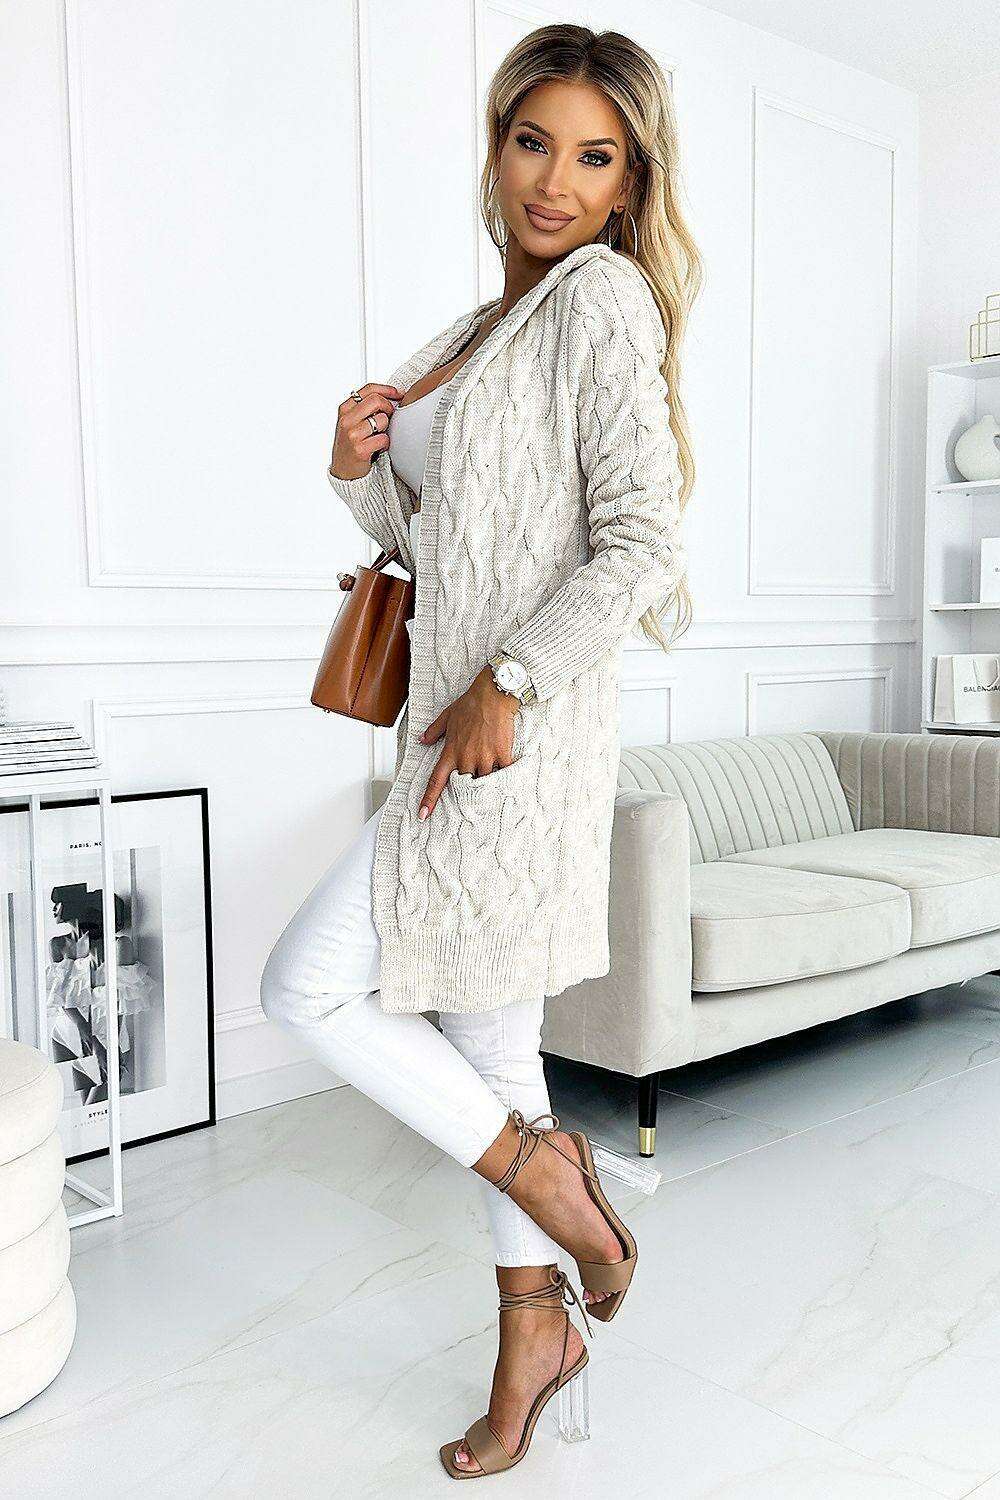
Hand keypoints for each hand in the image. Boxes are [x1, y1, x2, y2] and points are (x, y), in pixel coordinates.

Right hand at [330, 383, 402, 479]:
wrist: (344, 471)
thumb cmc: (351, 445)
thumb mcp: (352, 421)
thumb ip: (366, 408)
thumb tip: (392, 396)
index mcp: (345, 409)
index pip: (369, 389)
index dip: (388, 390)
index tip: (399, 394)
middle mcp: (347, 420)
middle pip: (377, 400)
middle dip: (389, 407)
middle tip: (390, 417)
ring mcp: (352, 434)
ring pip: (382, 420)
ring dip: (386, 429)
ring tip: (378, 436)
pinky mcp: (360, 449)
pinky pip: (384, 439)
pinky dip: (385, 444)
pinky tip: (377, 448)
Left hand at [416, 667, 519, 818]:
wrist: (493, 694)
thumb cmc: (470, 704)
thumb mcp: (447, 716)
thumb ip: (434, 731)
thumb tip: (422, 740)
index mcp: (451, 751)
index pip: (436, 780)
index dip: (429, 799)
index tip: (423, 814)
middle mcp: (466, 758)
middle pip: (465, 783)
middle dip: (469, 780)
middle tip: (476, 766)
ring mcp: (484, 757)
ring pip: (485, 779)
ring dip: (487, 775)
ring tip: (492, 762)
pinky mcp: (501, 754)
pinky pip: (503, 772)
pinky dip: (505, 771)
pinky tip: (507, 766)